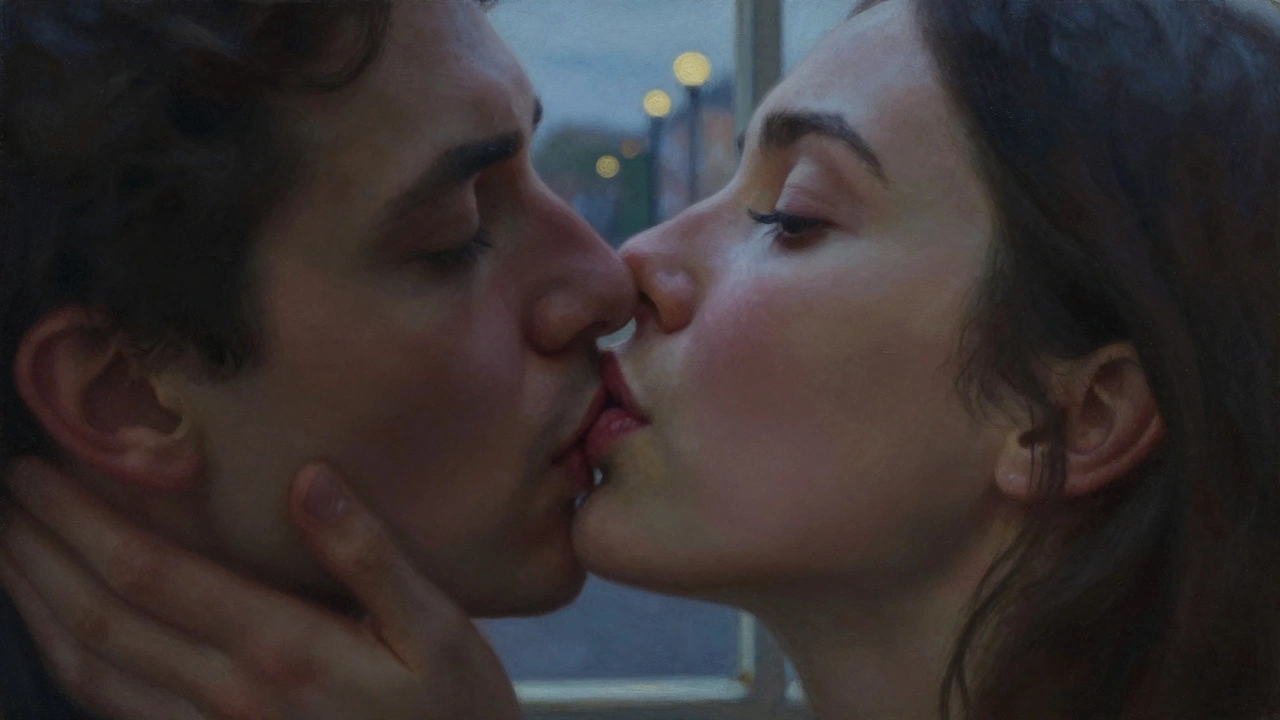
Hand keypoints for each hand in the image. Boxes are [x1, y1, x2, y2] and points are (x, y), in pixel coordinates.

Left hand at [0, 458, 521, 719]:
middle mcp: (228, 696)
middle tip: (2, 497)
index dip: (81, 521)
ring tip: (7, 558)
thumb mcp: (435, 625)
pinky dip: (69, 670)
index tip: (39, 471)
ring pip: (93, 672)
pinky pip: (117, 716)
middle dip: (38, 553)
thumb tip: (310, 480)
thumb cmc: (452, 707)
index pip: (151, 574)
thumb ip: (368, 554)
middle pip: (103, 619)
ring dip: (36, 609)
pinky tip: (55, 640)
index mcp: (281, 648)